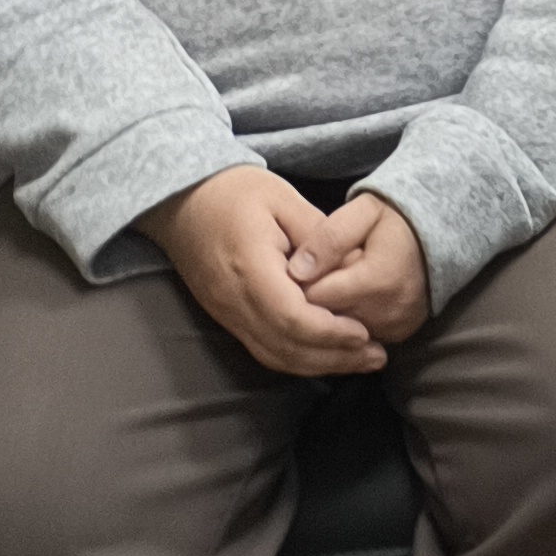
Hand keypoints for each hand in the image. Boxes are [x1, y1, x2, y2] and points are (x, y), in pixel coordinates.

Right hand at [142, 168, 384, 376]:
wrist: (180, 200)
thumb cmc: (234, 191)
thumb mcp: (285, 199)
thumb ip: (320, 236)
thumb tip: (353, 269)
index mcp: (250, 269)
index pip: (293, 317)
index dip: (331, 332)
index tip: (365, 332)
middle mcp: (234, 300)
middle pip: (285, 347)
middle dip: (334, 357)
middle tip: (376, 356)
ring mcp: (226, 313)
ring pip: (272, 355)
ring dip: (318, 364)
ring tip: (359, 360)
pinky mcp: (225, 316)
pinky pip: (261, 348)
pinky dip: (296, 356)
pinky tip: (324, 353)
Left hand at [291, 192, 431, 345]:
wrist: (443, 232)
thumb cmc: (396, 218)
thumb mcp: (363, 211)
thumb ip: (329, 238)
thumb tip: (297, 271)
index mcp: (376, 281)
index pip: (312, 298)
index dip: (297, 282)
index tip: (300, 264)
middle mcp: (387, 312)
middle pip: (322, 319)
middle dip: (310, 299)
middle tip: (316, 272)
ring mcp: (394, 327)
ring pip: (337, 332)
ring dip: (328, 313)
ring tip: (335, 283)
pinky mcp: (398, 335)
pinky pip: (356, 337)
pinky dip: (347, 321)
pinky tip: (351, 298)